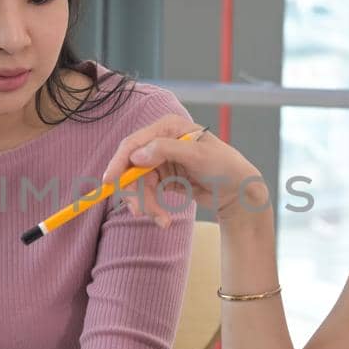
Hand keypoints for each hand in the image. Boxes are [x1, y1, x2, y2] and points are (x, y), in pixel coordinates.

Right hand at [100, 115, 269, 225]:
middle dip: (135, 192)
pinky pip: (147, 195)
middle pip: (132, 167)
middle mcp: (161, 142)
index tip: (109, 181)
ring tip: (162, 221)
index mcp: (168, 128)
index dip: (119, 162)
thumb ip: (166, 150)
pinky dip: (152, 208)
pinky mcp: (163, 179)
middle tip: (140, 212)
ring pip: (138, 185)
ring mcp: (161, 162)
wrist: (239, 192)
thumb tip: (137, 155)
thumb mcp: (198, 155)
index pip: (134, 143)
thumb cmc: (225, 166)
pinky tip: (163, 219)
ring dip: (146, 205)